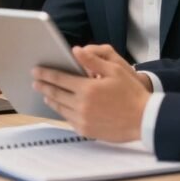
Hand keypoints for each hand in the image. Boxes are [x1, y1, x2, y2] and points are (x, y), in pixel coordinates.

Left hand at [33, 46, 151, 141]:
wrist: (144, 119)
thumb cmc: (131, 93)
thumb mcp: (115, 70)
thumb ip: (93, 60)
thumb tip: (75, 50)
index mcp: (87, 88)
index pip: (59, 79)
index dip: (46, 74)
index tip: (36, 70)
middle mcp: (82, 105)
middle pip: (55, 94)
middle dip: (43, 86)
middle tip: (35, 80)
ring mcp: (83, 119)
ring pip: (60, 108)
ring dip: (50, 99)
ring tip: (45, 93)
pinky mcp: (86, 130)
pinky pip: (68, 119)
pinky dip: (61, 111)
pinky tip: (60, 106)